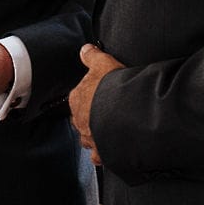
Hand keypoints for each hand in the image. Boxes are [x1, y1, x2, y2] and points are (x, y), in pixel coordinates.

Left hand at [68, 43, 125, 164]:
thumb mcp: (103, 63)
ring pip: (89, 136)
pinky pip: (99, 155)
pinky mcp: (101, 152)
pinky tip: (113, 148)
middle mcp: (79, 120)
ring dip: (97, 133)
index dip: (92, 95)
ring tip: (112, 129)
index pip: (79, 97)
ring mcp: (89, 137)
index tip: (101, 94)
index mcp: (77, 98)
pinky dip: (105, 152)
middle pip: (83, 117)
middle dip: (92, 116)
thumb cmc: (114, 89)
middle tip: (108, 112)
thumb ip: (92, 56)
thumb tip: (85, 49)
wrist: (127, 115)